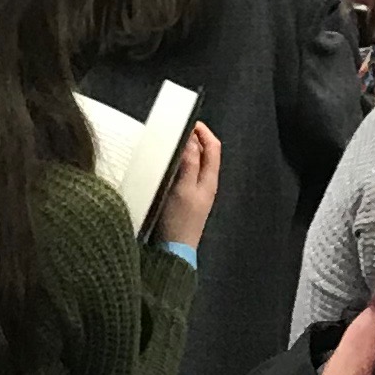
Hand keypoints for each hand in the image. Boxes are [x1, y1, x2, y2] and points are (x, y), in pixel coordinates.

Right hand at [158, 124, 221, 249]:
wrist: (171, 253)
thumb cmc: (179, 222)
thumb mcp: (183, 189)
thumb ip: (189, 164)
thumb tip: (191, 139)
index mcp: (209, 179)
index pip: (213, 146)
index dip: (202, 130)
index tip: (186, 121)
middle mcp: (204, 184)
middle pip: (203, 152)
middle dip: (190, 138)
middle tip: (172, 131)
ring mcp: (193, 192)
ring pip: (192, 163)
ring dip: (181, 151)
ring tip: (166, 144)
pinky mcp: (181, 199)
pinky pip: (181, 174)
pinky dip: (174, 164)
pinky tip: (161, 165)